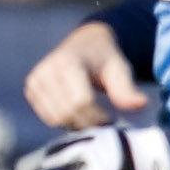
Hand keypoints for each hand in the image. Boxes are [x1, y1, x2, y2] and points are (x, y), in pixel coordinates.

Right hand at [23, 18, 151, 130]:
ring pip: (56, 118)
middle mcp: (46, 69)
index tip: (112, 119)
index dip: (98, 116)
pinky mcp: (30, 90)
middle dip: (88, 123)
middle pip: (67, 112)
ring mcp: (35, 80)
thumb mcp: (119, 69)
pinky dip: (65, 121)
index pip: (80, 101)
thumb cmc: (104, 58)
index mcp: (67, 61)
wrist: (84, 44)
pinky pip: (48, 118)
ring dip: (76, 124)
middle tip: (104, 123)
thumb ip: (126, 88)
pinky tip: (78, 113)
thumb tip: (139, 104)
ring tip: (92, 117)